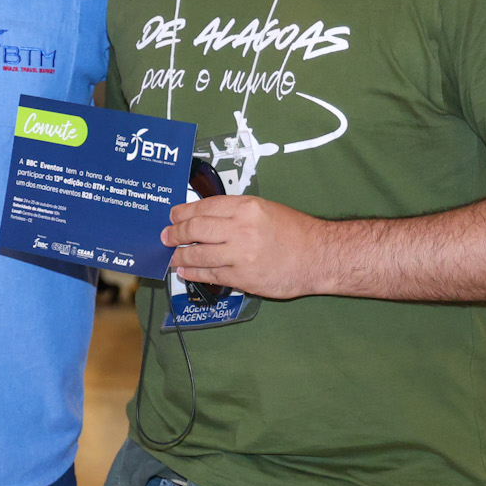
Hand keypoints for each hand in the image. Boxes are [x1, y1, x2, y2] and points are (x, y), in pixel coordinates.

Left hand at [164, 193, 328, 299]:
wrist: (320, 257)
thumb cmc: (295, 231)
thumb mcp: (265, 209)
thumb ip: (235, 212)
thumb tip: (204, 218)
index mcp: (246, 208)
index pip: (204, 207)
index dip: (183, 212)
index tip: (173, 216)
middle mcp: (240, 229)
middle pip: (195, 230)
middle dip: (174, 233)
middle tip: (165, 236)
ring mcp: (240, 255)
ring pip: (198, 255)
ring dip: (179, 256)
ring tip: (170, 256)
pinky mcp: (243, 278)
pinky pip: (210, 275)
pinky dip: (194, 274)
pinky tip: (185, 272)